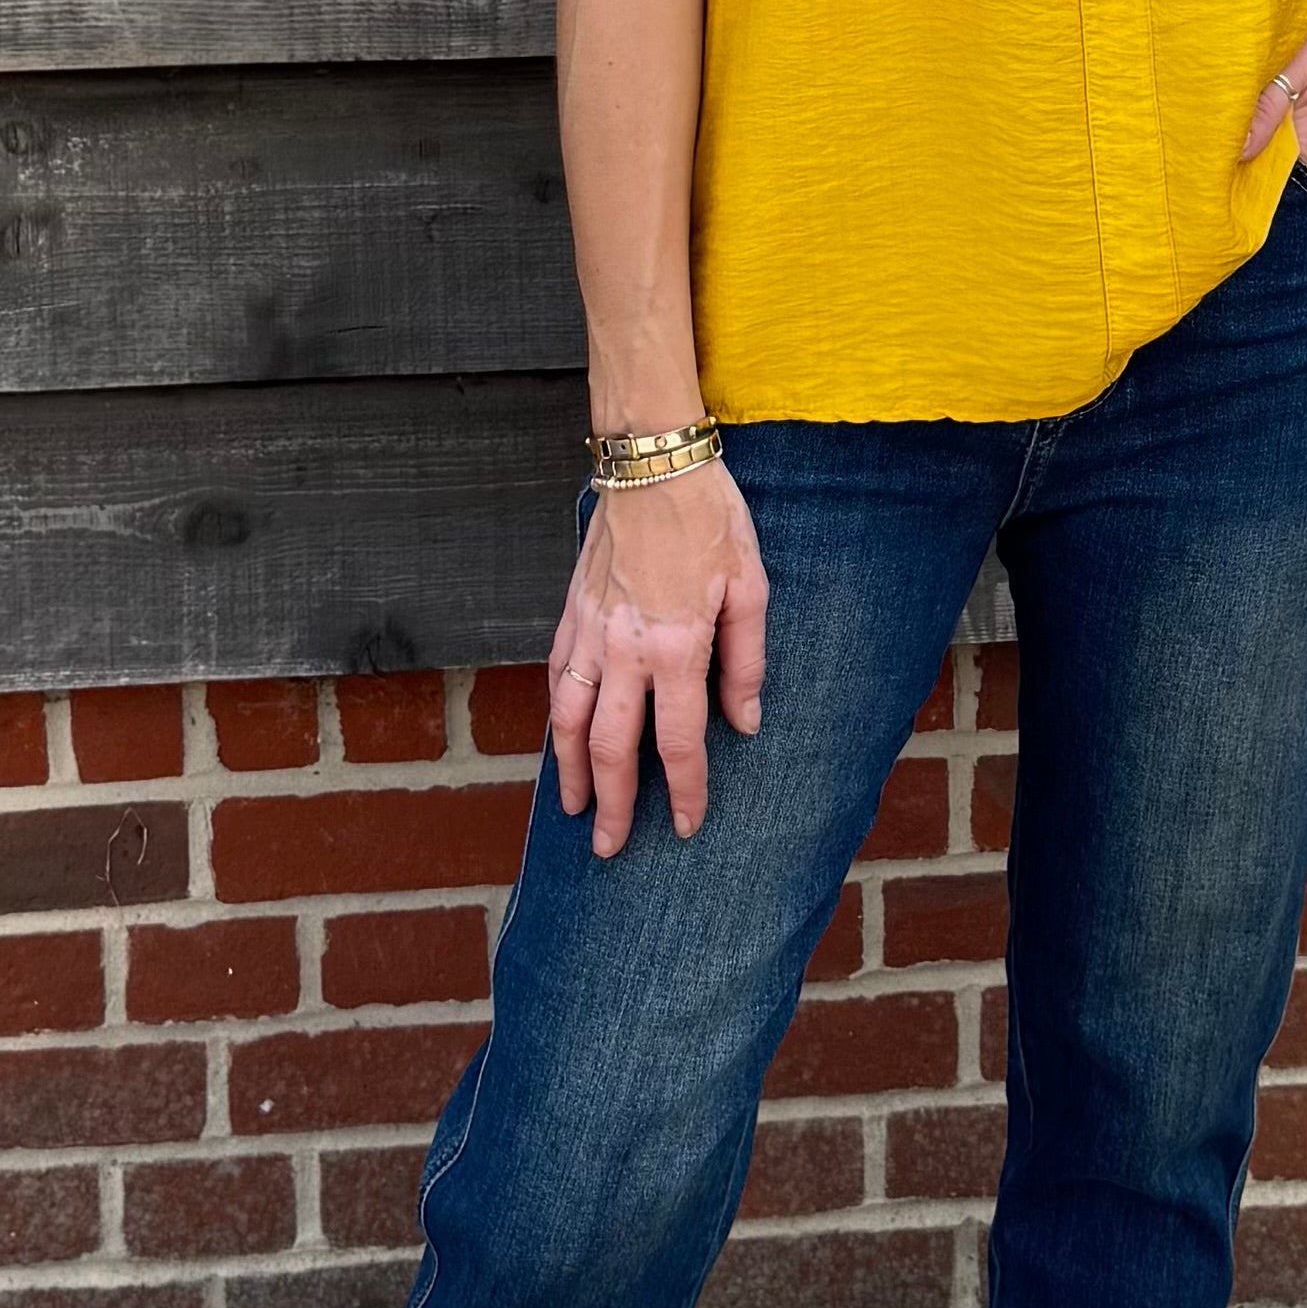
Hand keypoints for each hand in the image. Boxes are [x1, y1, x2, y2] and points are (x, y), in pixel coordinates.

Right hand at [547, 457, 768, 855]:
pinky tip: (562, 736)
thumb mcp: (750, 587)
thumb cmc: (710, 517)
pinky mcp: (570, 610)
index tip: (689, 824)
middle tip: (612, 846)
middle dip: (613, 803)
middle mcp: (623, 648)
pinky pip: (556, 676)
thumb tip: (745, 721)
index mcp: (675, 646)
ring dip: (570, 770)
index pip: (678, 741)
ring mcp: (589, 630)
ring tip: (576, 806)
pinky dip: (555, 716)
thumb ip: (745, 661)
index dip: (685, 791)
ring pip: (567, 718)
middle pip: (609, 746)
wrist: (652, 461)